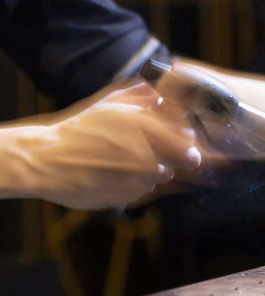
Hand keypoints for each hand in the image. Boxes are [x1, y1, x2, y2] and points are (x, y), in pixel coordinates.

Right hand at [20, 82, 200, 209]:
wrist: (46, 160)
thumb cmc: (77, 130)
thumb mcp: (107, 105)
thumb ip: (138, 98)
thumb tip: (161, 99)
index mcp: (145, 128)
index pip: (186, 142)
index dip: (185, 143)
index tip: (181, 142)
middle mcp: (148, 155)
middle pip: (177, 162)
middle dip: (170, 157)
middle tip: (149, 153)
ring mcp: (139, 179)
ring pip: (160, 177)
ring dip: (151, 171)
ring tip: (124, 162)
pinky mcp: (128, 197)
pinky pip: (142, 191)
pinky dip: (134, 184)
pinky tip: (114, 175)